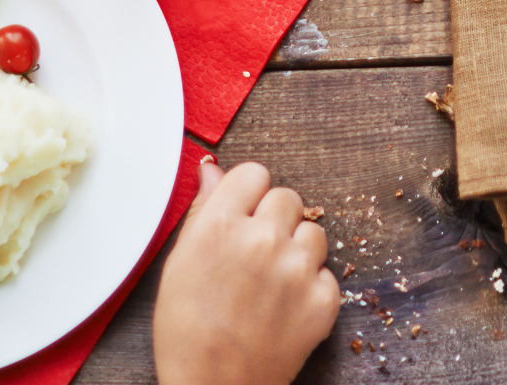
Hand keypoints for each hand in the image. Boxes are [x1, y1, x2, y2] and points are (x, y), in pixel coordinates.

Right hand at [152, 158, 339, 384]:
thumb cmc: (187, 335)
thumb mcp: (179, 266)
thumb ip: (203, 211)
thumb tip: (213, 171)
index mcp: (221, 226)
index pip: (254, 173)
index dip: (248, 195)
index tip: (244, 213)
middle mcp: (263, 239)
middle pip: (286, 197)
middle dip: (274, 220)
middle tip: (255, 254)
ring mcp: (297, 269)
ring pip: (313, 231)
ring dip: (297, 250)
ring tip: (271, 283)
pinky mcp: (324, 298)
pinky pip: (327, 272)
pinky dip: (311, 287)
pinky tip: (285, 307)